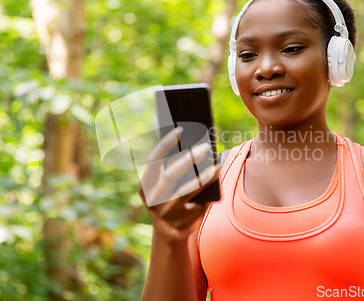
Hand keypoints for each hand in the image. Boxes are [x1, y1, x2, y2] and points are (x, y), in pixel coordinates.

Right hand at [138, 127, 220, 243]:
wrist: (169, 234)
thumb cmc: (170, 200)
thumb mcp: (164, 187)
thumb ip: (172, 169)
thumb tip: (194, 146)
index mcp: (145, 186)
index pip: (153, 161)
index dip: (165, 144)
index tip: (180, 129)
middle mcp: (152, 200)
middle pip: (171, 175)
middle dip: (189, 159)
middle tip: (205, 147)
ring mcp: (166, 214)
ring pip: (187, 191)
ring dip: (205, 177)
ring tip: (218, 165)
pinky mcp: (180, 225)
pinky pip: (198, 205)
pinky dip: (208, 194)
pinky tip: (217, 182)